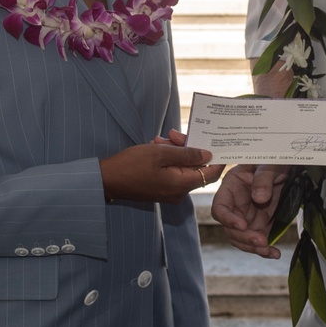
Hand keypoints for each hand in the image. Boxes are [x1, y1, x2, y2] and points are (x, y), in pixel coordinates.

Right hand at [100, 131, 222, 202]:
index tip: (217, 142)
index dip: (218, 158)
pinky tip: (156, 146)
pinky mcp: (162, 188)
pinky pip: (173, 171)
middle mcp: (179, 191)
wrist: (107, 179)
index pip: (211, 173)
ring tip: (159, 140)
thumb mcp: (160, 153)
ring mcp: (170, 191)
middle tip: (173, 134)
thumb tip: (208, 154)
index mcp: (181, 184)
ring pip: (183, 166)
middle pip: (196, 167)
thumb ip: (187, 154)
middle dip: (188, 148)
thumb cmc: (131, 165)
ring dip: (175, 150)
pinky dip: (168, 158)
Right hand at [211, 165, 286, 257]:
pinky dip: (264, 250)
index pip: (220, 207)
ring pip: (242, 238)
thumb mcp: (271, 163)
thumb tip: (259, 198)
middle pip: (230, 228)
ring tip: (269, 251)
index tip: (243, 226)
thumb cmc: (276, 159)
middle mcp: (235, 204)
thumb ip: (263, 178)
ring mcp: (247, 216)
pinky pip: (257, 241)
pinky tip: (274, 253)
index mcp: (231, 187)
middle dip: (244, 238)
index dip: (227, 218)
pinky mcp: (260, 225)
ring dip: (253, 247)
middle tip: (261, 241)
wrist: (291, 167)